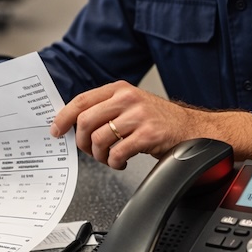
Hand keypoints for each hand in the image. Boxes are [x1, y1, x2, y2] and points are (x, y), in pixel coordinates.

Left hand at [49, 81, 251, 168]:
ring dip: (99, 155)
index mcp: (120, 89)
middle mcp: (128, 99)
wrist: (195, 130)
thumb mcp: (131, 105)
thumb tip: (73, 123)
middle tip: (89, 151)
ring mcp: (138, 116)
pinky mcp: (148, 134)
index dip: (64, 117)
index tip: (57, 130)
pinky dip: (114, 162)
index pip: (81, 100)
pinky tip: (121, 161)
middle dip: (81, 142)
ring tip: (110, 157)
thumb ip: (106, 109)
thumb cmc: (160, 121)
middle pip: (85, 120)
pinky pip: (117, 152)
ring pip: (98, 138)